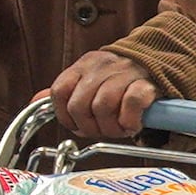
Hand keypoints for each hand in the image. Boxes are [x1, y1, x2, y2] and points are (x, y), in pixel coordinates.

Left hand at [45, 47, 163, 146]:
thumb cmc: (121, 81)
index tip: (78, 125)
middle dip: (88, 126)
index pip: (60, 90)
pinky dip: (130, 120)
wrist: (159, 64)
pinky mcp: (147, 83)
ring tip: (118, 129)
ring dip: (110, 127)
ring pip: (103, 105)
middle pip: (79, 105)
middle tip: (102, 130)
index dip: (65, 116)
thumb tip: (36, 100)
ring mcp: (125, 73)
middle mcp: (102, 66)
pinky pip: (132, 103)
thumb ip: (65, 92)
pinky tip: (132, 124)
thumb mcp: (89, 81)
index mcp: (85, 65)